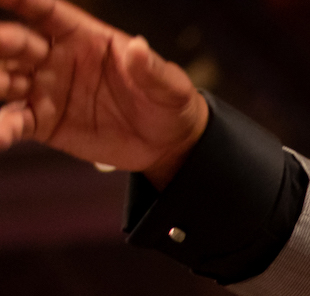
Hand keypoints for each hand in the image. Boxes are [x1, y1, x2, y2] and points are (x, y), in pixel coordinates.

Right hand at [0, 0, 208, 184]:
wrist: (167, 144)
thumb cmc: (167, 102)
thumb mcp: (169, 86)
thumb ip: (152, 69)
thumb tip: (139, 48)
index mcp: (81, 36)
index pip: (45, 10)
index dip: (21, 0)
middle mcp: (54, 57)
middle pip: (17, 43)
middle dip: (3, 41)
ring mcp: (44, 90)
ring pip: (6, 80)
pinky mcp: (43, 122)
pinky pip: (15, 122)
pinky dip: (2, 128)